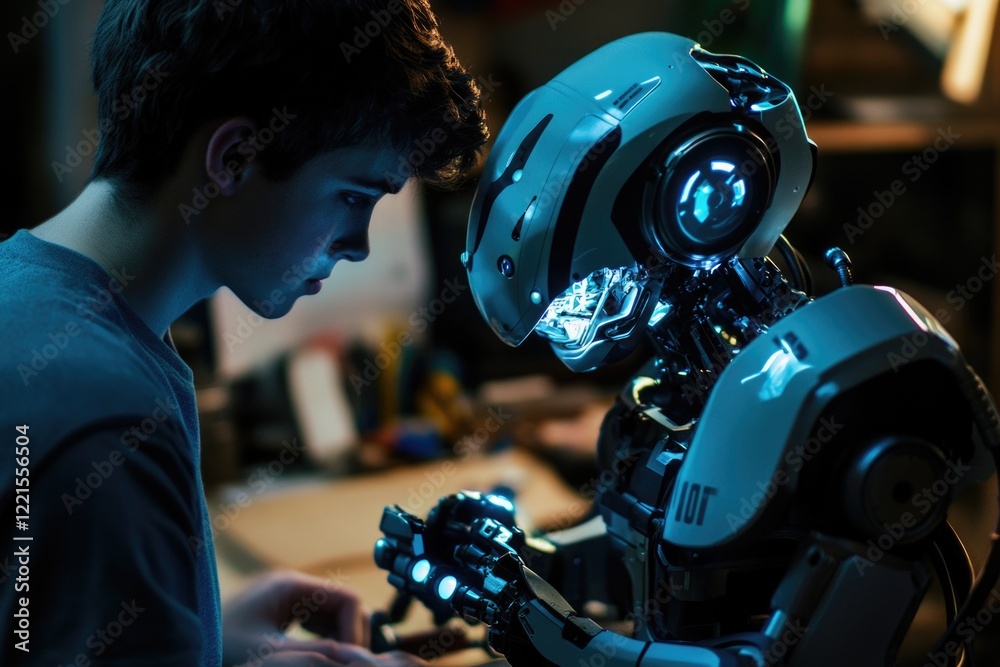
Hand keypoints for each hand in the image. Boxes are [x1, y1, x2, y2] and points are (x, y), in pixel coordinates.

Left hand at [222, 570, 427, 666]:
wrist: (178, 651)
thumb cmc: (216, 648)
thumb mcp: (271, 655)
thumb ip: (317, 655)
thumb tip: (359, 659)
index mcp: (290, 586)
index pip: (348, 600)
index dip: (356, 633)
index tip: (351, 663)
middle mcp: (289, 587)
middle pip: (341, 607)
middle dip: (349, 638)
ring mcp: (281, 600)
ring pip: (328, 617)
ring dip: (337, 642)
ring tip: (334, 665)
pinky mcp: (273, 615)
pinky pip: (312, 625)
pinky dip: (321, 643)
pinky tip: (316, 661)